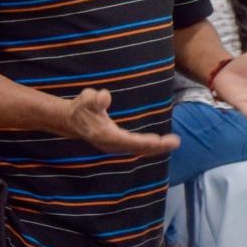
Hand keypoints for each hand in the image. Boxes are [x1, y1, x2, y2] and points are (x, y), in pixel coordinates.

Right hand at [65, 88, 180, 154]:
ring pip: (139, 150)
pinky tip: (161, 144)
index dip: (144, 142)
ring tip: (173, 143)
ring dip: (156, 148)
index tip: (159, 140)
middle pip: (138, 148)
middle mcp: (112, 144)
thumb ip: (95, 98)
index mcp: (106, 135)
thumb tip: (104, 96)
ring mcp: (115, 147)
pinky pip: (137, 148)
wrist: (71, 121)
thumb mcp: (86, 99)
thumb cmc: (82, 107)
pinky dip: (150, 147)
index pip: (129, 141)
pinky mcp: (118, 145)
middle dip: (157, 147)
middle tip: (175, 142)